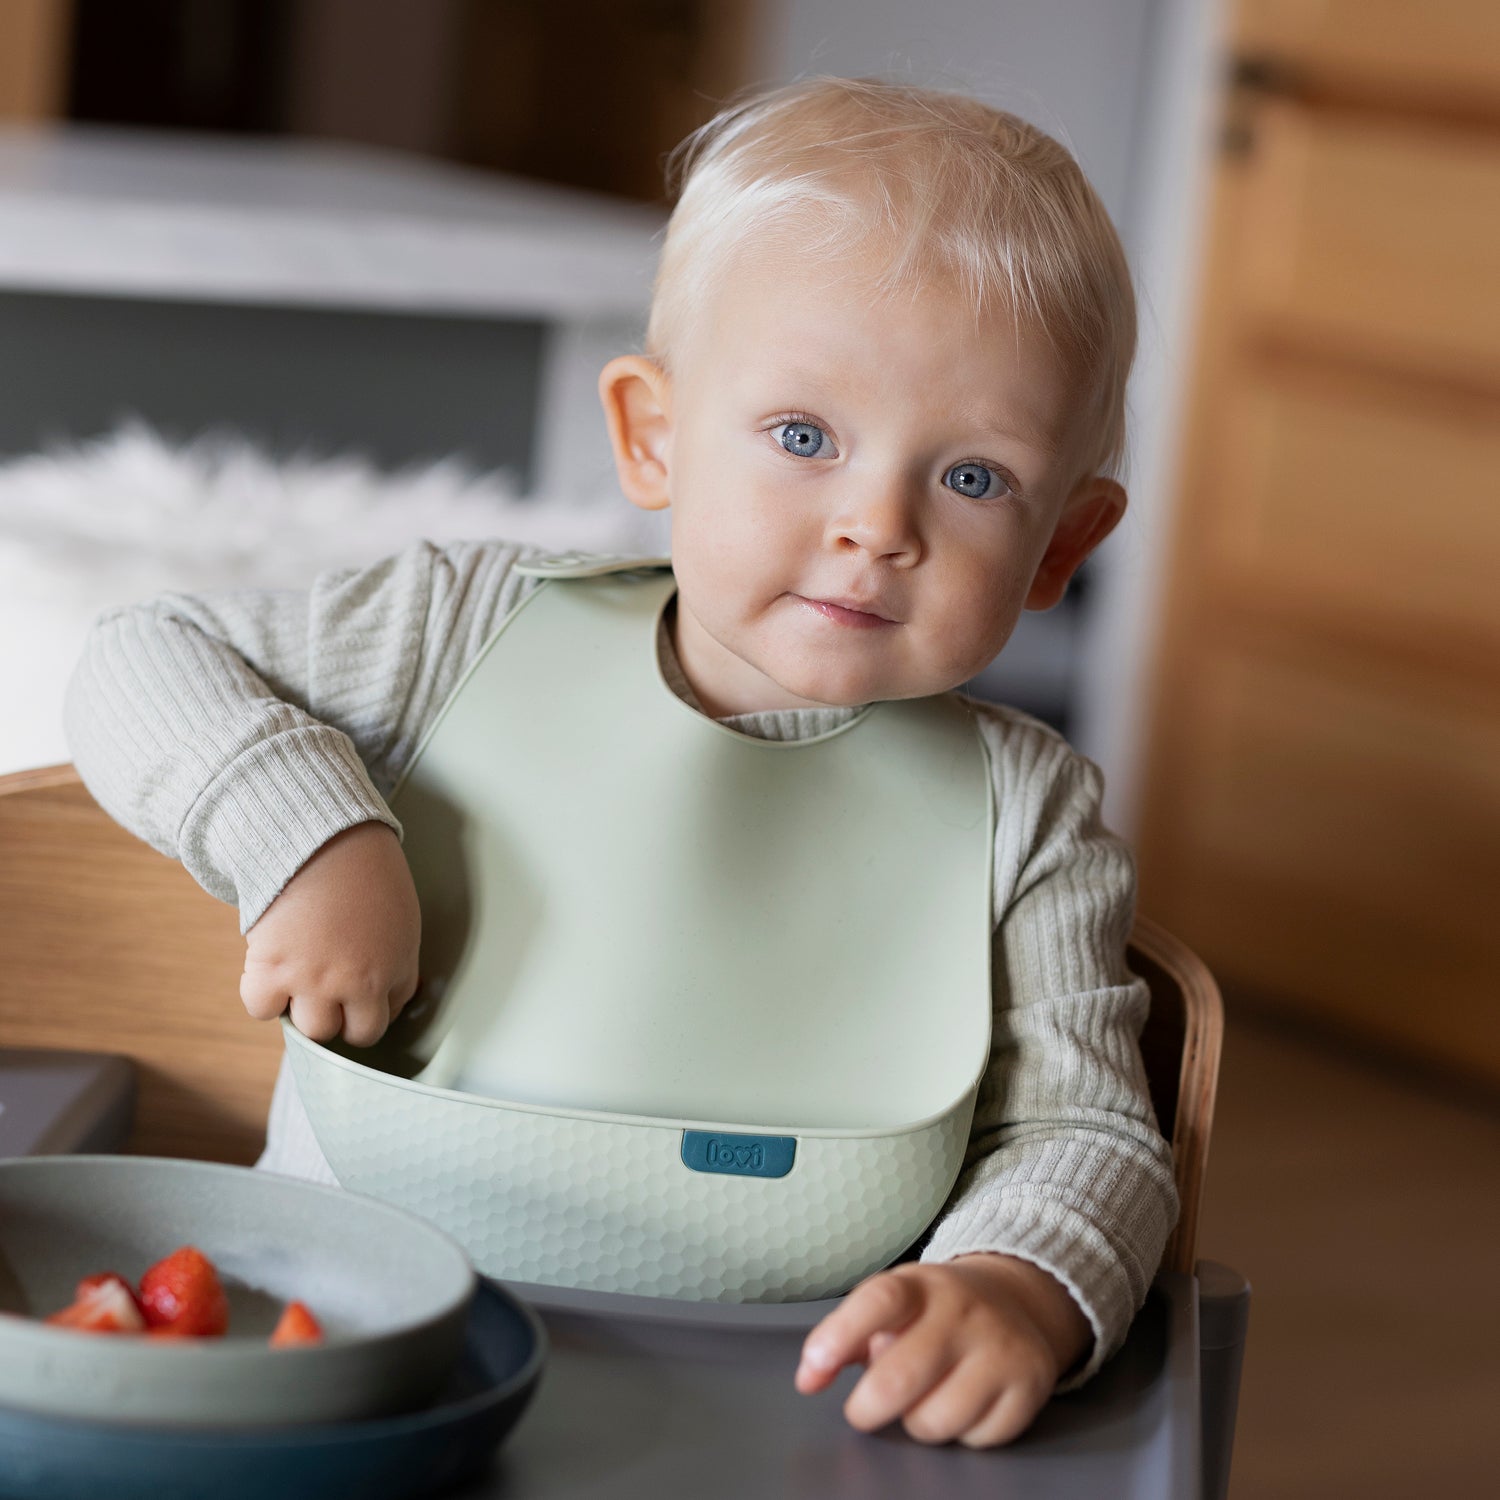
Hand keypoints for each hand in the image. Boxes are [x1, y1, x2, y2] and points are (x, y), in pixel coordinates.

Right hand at [240, 821, 420, 1046]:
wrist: (320, 836)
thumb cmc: (362, 865)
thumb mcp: (399, 915)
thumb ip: (394, 956)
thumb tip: (386, 989)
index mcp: (396, 967)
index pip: (387, 1015)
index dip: (370, 1004)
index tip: (358, 993)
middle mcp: (359, 982)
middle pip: (355, 1033)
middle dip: (344, 1014)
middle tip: (329, 988)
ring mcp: (315, 981)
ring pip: (312, 1030)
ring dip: (305, 1008)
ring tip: (301, 975)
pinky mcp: (273, 970)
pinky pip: (262, 1008)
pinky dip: (263, 994)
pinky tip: (271, 967)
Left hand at [794, 1253, 1091, 1446]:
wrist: (1016, 1300)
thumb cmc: (934, 1311)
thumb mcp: (892, 1305)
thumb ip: (846, 1335)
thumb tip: (808, 1378)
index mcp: (919, 1285)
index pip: (878, 1301)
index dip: (839, 1337)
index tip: (812, 1372)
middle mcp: (962, 1310)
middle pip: (900, 1377)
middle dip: (867, 1408)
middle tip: (863, 1409)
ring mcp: (1000, 1346)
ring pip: (935, 1421)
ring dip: (917, 1423)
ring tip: (924, 1397)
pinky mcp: (1030, 1383)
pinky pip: (976, 1438)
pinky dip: (963, 1433)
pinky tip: (966, 1403)